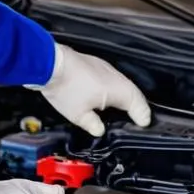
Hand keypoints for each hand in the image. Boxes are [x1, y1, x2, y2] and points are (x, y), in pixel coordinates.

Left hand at [28, 43, 151, 137]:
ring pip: (122, 83)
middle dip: (137, 105)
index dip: (142, 115)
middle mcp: (115, 76)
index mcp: (118, 90)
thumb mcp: (78, 115)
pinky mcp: (94, 64)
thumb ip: (93, 124)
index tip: (143, 123)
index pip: (138, 103)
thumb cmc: (65, 88)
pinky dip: (113, 87)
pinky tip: (105, 94)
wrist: (50, 64)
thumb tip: (99, 130)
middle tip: (138, 116)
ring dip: (125, 95)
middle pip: (132, 92)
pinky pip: (111, 77)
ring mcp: (105, 67)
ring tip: (123, 107)